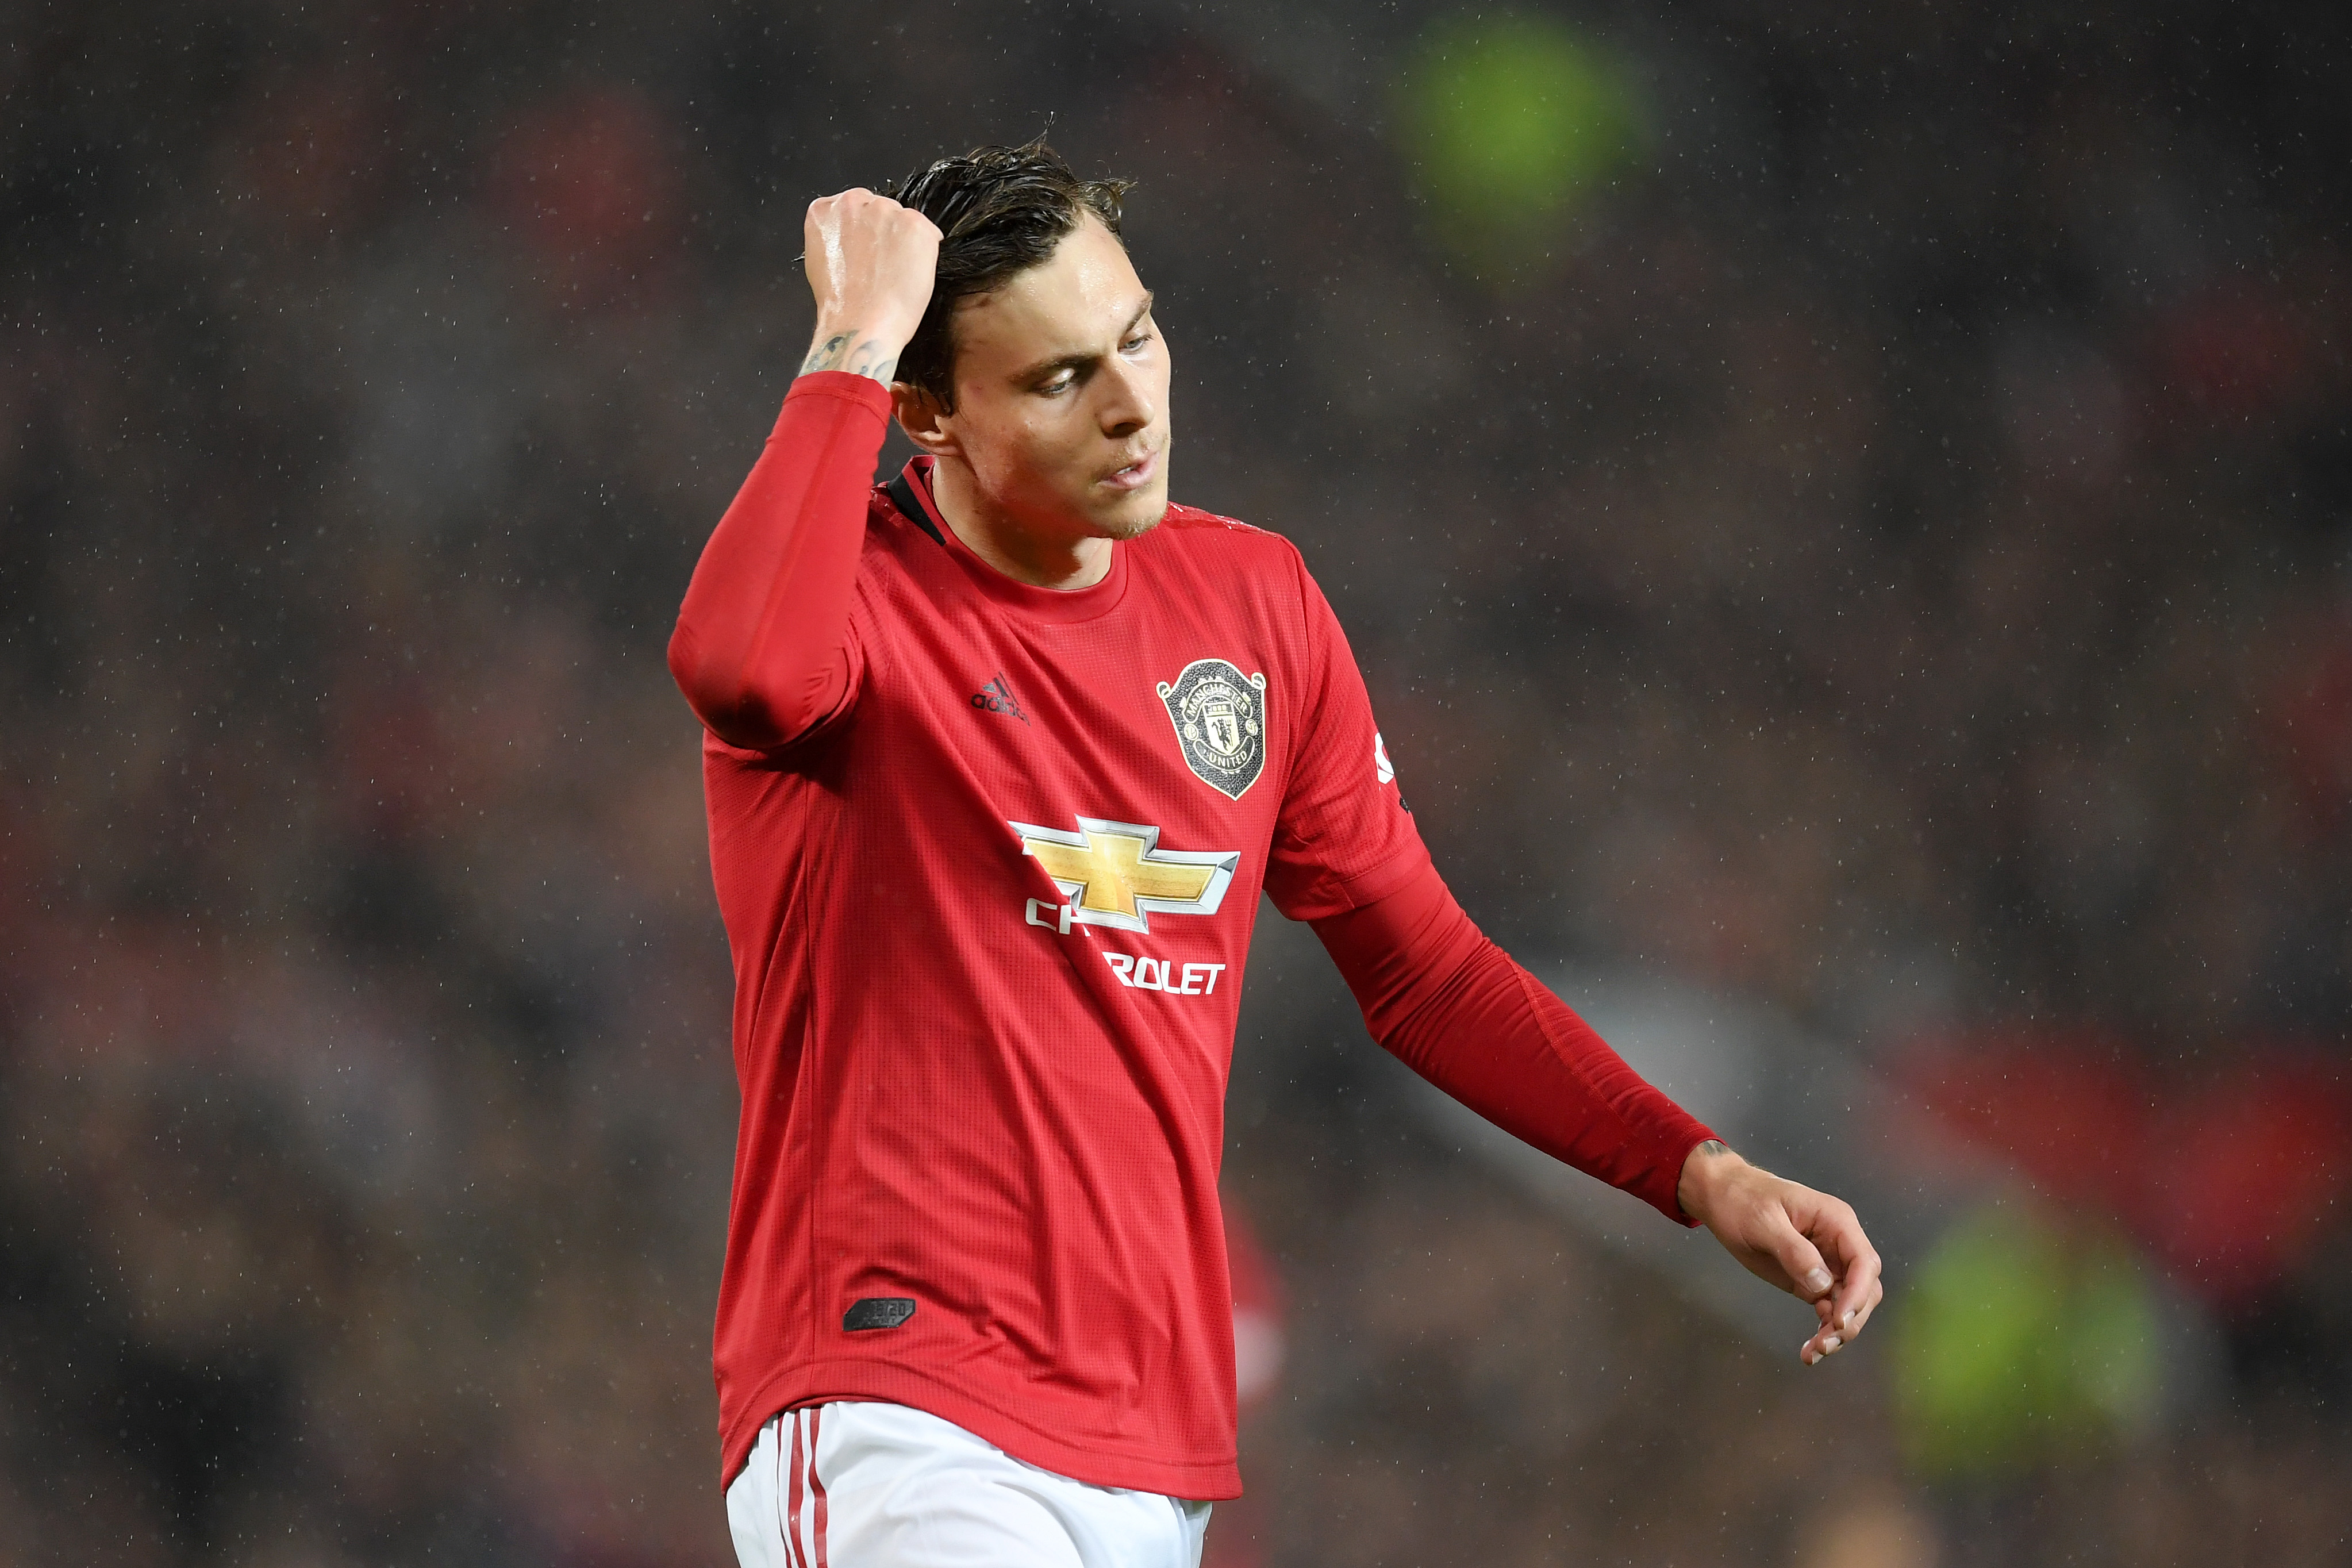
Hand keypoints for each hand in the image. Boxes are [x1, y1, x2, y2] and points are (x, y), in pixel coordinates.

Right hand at [799, 188, 941, 382]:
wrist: (861, 325)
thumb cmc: (841, 305)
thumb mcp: (820, 261)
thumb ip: (836, 236)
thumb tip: (853, 236)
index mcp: (825, 210)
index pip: (854, 206)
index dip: (865, 232)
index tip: (867, 251)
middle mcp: (853, 202)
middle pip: (880, 208)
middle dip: (885, 232)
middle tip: (883, 266)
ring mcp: (885, 211)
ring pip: (904, 219)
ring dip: (906, 241)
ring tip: (896, 275)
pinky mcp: (915, 224)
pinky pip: (928, 232)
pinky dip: (926, 252)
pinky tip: (912, 275)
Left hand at [1676, 1140, 1883, 1365]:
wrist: (1722, 1197)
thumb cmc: (1743, 1200)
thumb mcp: (1763, 1222)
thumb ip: (1793, 1251)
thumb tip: (1822, 1285)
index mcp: (1836, 1221)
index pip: (1863, 1262)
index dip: (1858, 1293)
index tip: (1839, 1320)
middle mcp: (1839, 1243)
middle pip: (1864, 1288)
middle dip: (1851, 1319)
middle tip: (1825, 1344)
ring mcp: (1828, 1263)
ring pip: (1849, 1304)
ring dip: (1838, 1331)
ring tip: (1814, 1353)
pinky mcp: (1812, 1279)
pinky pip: (1829, 1308)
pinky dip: (1824, 1330)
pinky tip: (1810, 1351)